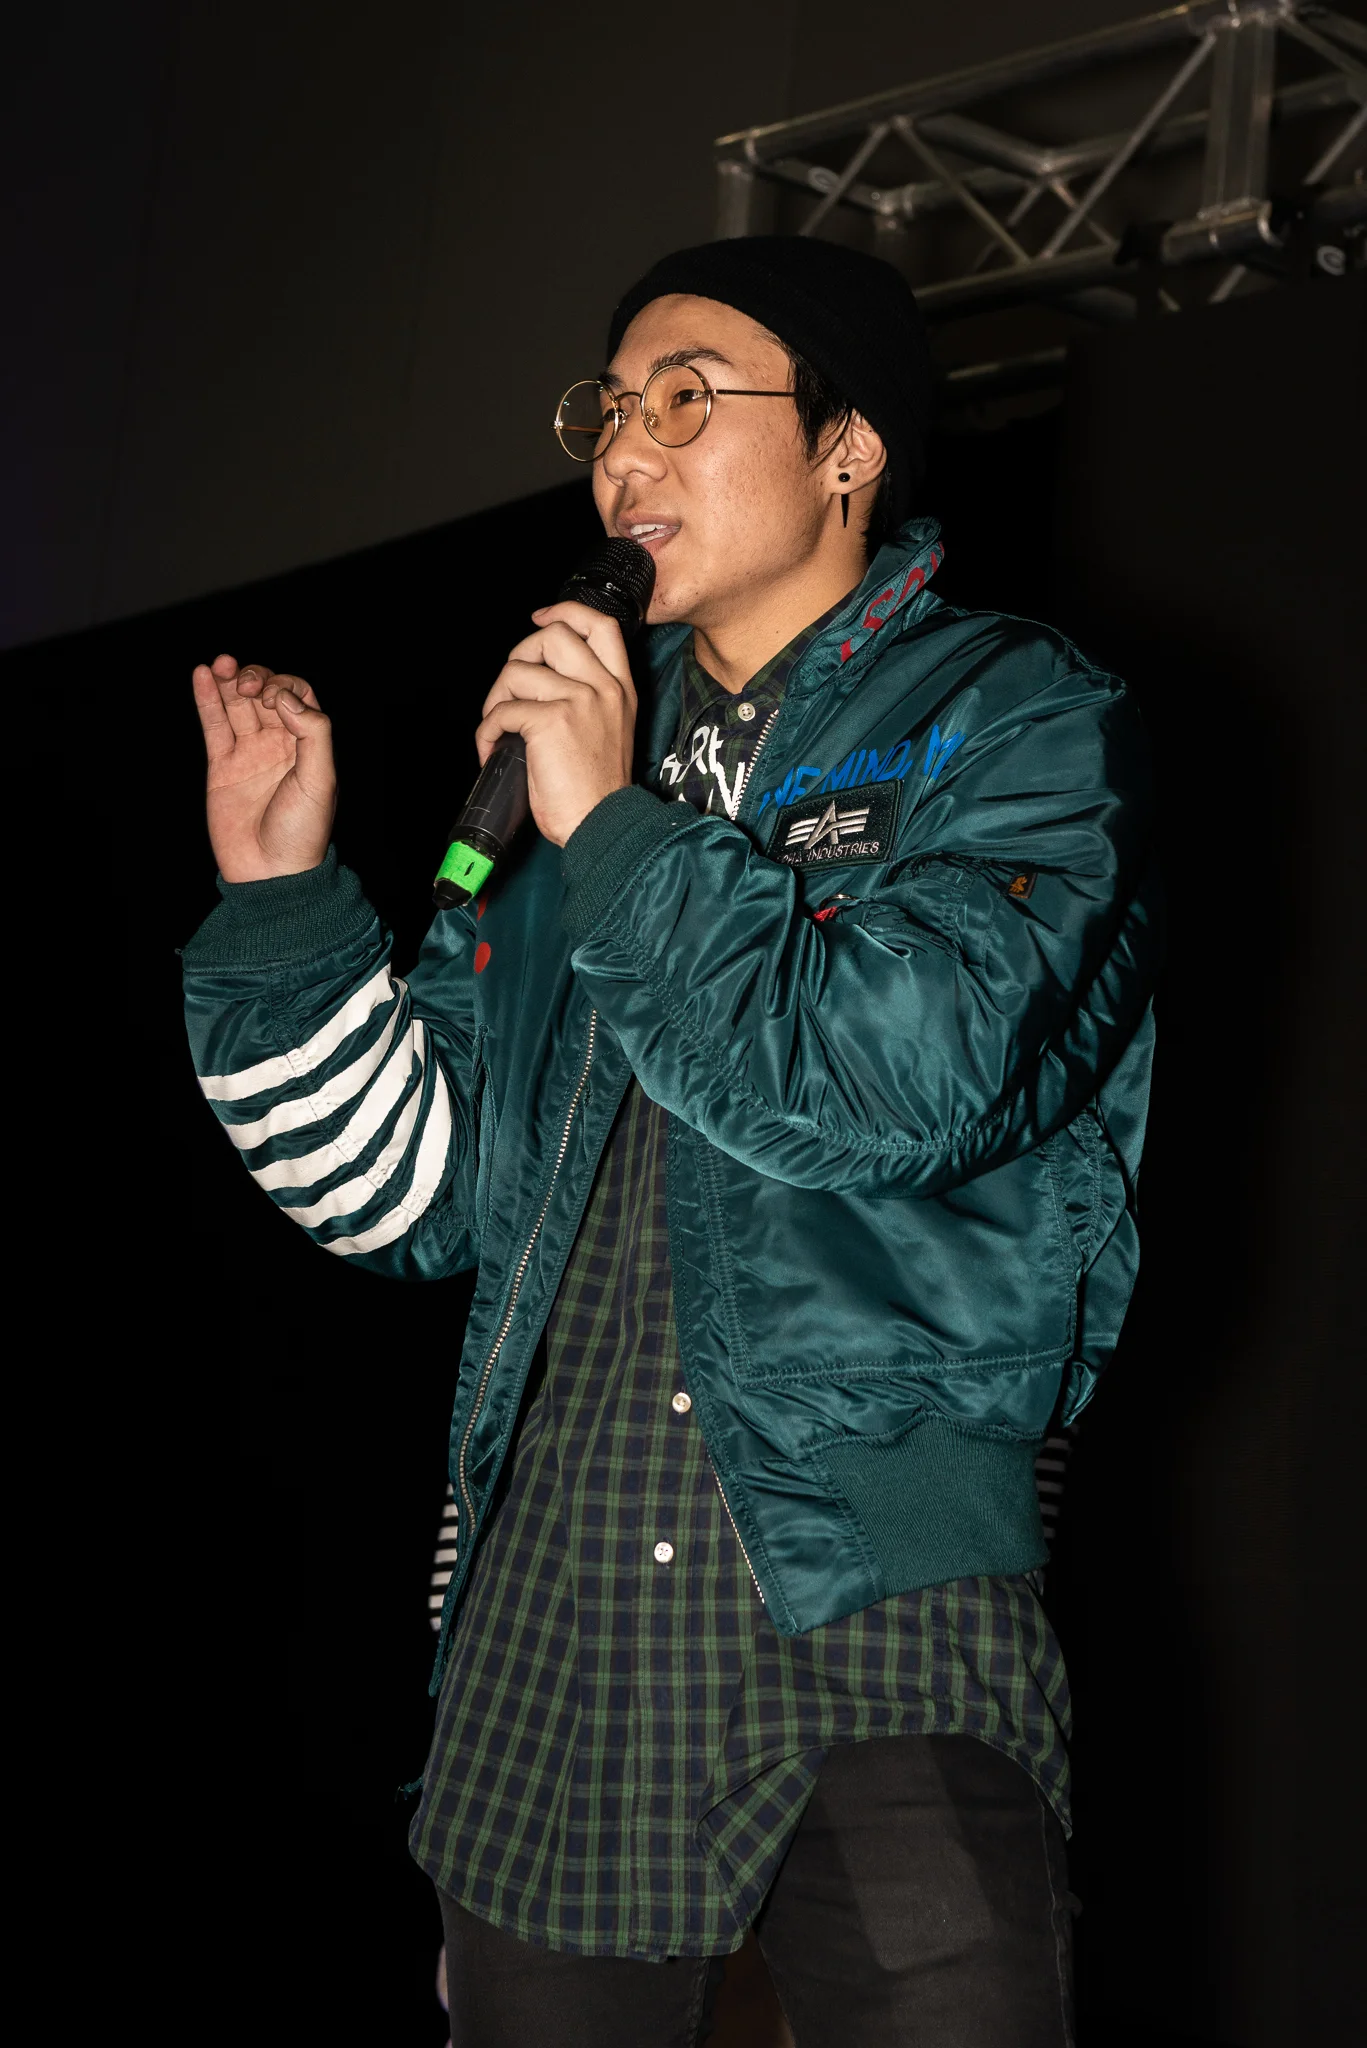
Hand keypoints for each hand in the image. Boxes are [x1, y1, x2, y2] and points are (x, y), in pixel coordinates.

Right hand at [192, 653, 335, 881]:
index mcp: (307, 745)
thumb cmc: (302, 832)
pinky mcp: (221, 767)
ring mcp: (248, 754)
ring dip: (230, 680)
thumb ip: (313, 733)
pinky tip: (202, 674)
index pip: (296, 696)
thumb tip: (284, 697)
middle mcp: (278, 744)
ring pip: (237, 705)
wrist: (271, 873)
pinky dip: (207, 699)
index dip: (284, 686)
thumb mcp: (321, 781)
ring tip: (220, 663)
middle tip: (247, 684)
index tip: (274, 700)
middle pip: (264, 694)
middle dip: (255, 678)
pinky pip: (214, 726)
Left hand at [477, 602, 634, 846]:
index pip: (600, 625)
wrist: (603, 825)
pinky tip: (492, 751)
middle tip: (511, 689)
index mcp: (620, 688)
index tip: (540, 619)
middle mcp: (603, 688)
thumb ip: (588, 698)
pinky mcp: (551, 721)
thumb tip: (540, 679)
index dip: (565, 612)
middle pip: (552, 634)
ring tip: (498, 728)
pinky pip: (501, 711)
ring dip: (496, 699)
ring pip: (517, 670)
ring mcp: (579, 701)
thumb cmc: (598, 791)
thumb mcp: (609, 731)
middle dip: (519, 654)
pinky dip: (486, 732)